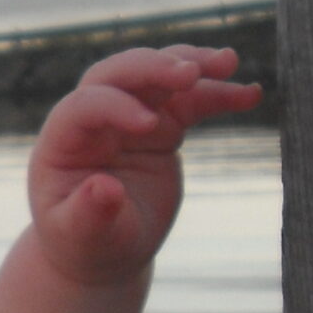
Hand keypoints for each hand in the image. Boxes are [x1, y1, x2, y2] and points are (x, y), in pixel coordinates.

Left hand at [27, 45, 261, 286]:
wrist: (105, 248)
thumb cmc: (86, 243)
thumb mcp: (83, 237)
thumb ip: (88, 214)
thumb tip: (103, 189)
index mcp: (63, 142)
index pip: (84, 106)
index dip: (116, 107)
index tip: (150, 125)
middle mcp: (93, 121)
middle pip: (118, 74)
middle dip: (153, 67)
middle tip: (191, 73)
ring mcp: (129, 117)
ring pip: (157, 75)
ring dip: (191, 64)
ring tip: (228, 63)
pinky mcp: (162, 125)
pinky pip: (190, 99)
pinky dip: (218, 93)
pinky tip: (250, 93)